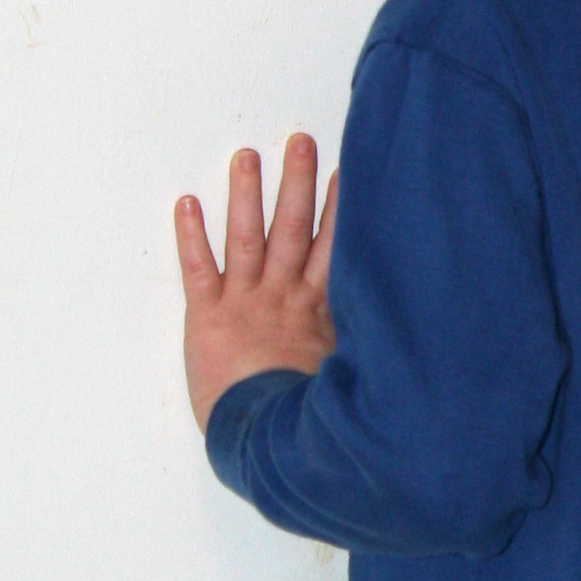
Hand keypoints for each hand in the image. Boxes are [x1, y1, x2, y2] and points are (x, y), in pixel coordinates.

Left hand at [175, 136, 337, 434]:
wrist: (267, 439)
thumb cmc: (308, 417)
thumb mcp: (346, 377)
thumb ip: (360, 343)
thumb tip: (395, 328)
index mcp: (319, 310)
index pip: (334, 247)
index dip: (340, 209)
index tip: (347, 173)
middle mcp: (283, 296)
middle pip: (293, 229)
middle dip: (296, 183)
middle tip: (299, 142)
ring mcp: (244, 302)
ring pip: (247, 237)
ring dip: (246, 194)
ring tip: (246, 155)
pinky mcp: (207, 317)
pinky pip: (197, 268)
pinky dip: (190, 235)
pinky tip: (185, 203)